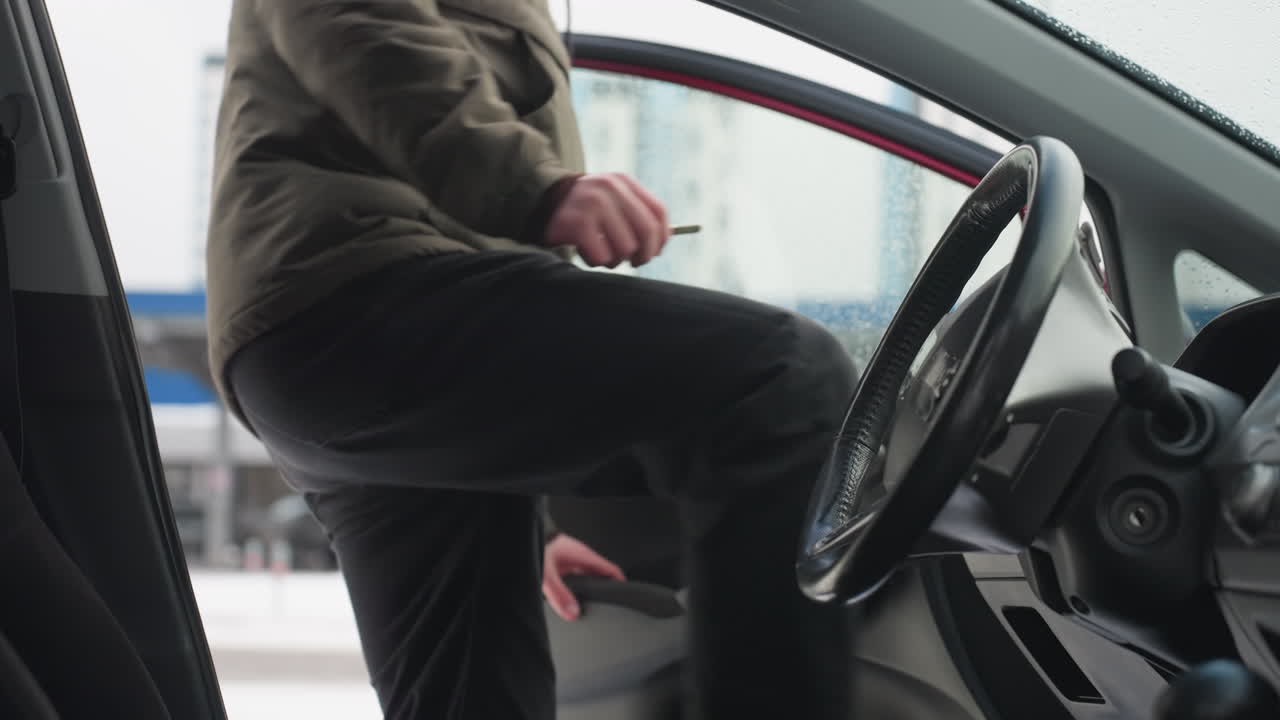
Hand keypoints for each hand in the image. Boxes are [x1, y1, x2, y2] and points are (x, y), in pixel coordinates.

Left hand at [542, 534, 625, 620]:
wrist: (523, 532)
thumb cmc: (537, 544)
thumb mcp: (547, 574)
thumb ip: (559, 594)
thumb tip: (573, 612)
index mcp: (583, 555)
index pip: (611, 570)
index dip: (620, 583)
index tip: (625, 596)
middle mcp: (578, 556)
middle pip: (598, 576)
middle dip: (602, 591)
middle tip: (604, 607)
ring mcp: (569, 558)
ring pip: (584, 577)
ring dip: (585, 590)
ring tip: (584, 606)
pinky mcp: (558, 560)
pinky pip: (571, 576)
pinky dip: (572, 587)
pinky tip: (564, 597)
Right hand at [543, 173, 668, 267]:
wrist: (542, 204)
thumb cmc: (585, 212)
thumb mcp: (612, 202)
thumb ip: (636, 216)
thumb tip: (663, 241)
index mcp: (623, 182)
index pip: (658, 212)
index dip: (662, 238)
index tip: (654, 252)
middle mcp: (609, 188)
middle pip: (646, 231)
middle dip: (644, 254)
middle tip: (635, 262)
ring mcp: (592, 204)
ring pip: (625, 248)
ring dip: (616, 259)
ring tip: (603, 253)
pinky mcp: (577, 223)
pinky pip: (602, 256)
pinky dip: (596, 261)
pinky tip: (586, 252)